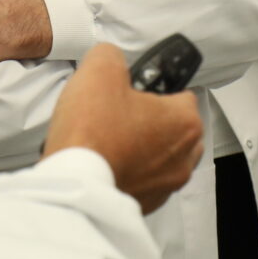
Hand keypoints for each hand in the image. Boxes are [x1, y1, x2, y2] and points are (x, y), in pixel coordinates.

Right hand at [44, 43, 203, 212]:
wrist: (72, 185)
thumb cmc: (92, 134)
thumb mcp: (100, 69)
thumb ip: (112, 54)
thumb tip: (111, 59)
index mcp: (184, 122)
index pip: (181, 93)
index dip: (152, 88)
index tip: (132, 92)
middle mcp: (184, 157)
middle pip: (175, 127)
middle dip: (152, 119)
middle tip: (119, 114)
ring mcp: (167, 184)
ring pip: (162, 155)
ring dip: (143, 147)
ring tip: (111, 140)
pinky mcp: (148, 204)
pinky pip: (145, 179)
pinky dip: (131, 170)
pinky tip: (107, 161)